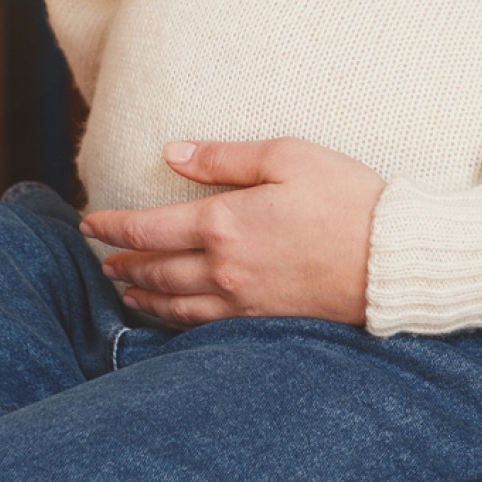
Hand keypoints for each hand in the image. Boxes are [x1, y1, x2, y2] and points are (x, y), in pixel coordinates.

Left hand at [82, 138, 384, 328]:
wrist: (391, 258)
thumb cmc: (346, 198)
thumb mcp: (287, 157)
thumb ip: (223, 159)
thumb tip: (172, 154)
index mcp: (224, 223)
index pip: (148, 228)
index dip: (113, 226)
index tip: (90, 222)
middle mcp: (224, 268)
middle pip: (155, 270)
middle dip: (124, 262)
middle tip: (103, 258)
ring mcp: (243, 301)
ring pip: (174, 305)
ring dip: (143, 297)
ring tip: (126, 289)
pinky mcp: (264, 322)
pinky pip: (204, 327)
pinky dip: (176, 322)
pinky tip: (173, 317)